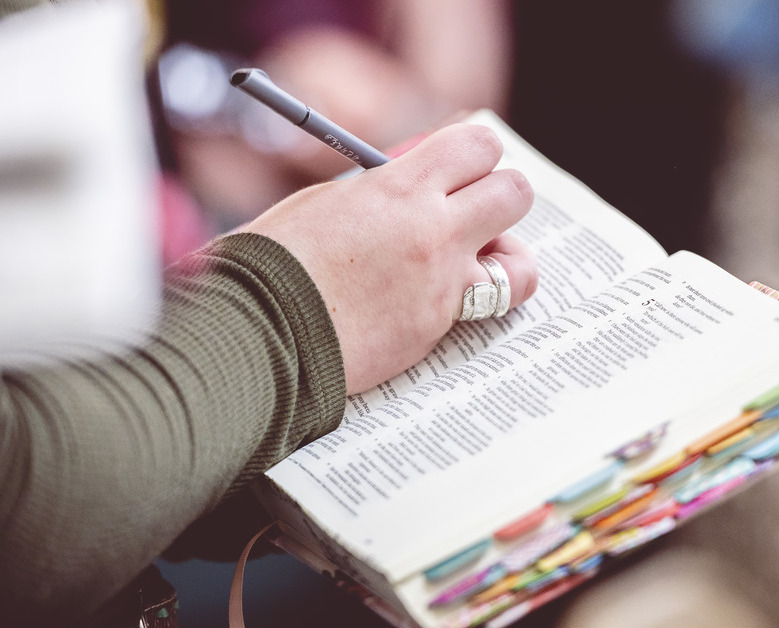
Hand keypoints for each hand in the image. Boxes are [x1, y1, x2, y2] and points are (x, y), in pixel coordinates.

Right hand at [244, 123, 537, 392]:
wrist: (258, 331)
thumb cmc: (273, 261)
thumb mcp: (325, 202)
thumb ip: (380, 187)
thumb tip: (415, 173)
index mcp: (399, 186)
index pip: (477, 145)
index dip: (475, 155)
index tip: (462, 168)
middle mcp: (433, 230)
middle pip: (514, 193)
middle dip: (499, 199)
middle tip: (474, 213)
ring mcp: (441, 283)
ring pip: (521, 264)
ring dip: (505, 259)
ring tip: (476, 264)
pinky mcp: (437, 329)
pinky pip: (484, 309)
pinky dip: (475, 304)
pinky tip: (446, 303)